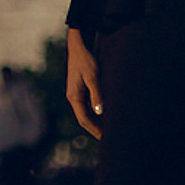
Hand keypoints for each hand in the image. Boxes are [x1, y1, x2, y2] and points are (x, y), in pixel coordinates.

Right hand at [65, 26, 102, 140]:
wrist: (79, 45)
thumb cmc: (85, 59)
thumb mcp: (92, 76)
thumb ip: (96, 94)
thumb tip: (99, 112)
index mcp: (74, 97)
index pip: (84, 120)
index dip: (95, 130)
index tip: (105, 139)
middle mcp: (74, 97)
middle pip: (84, 119)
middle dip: (95, 129)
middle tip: (109, 139)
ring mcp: (77, 93)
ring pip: (87, 113)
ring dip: (96, 121)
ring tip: (109, 130)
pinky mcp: (82, 89)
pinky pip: (89, 105)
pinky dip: (97, 112)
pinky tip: (106, 115)